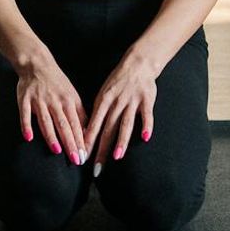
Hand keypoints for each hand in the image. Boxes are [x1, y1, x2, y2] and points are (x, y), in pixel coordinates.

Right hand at [15, 54, 88, 165]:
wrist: (37, 63)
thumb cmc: (57, 83)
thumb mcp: (72, 95)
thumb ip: (79, 113)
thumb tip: (88, 133)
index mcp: (69, 100)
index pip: (77, 124)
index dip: (81, 141)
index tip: (84, 156)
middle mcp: (55, 101)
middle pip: (64, 124)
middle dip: (70, 143)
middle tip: (75, 159)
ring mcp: (39, 100)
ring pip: (46, 120)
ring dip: (51, 136)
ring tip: (56, 150)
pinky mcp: (24, 99)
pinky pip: (25, 114)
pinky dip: (26, 125)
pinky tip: (29, 137)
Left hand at [85, 53, 157, 170]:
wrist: (138, 63)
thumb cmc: (118, 81)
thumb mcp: (104, 93)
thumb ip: (99, 112)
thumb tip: (87, 132)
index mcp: (103, 101)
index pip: (93, 124)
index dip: (88, 141)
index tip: (83, 156)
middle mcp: (116, 102)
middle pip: (108, 129)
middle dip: (101, 149)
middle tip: (96, 167)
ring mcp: (132, 101)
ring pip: (125, 123)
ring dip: (121, 140)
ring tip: (117, 156)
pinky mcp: (146, 100)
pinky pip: (147, 115)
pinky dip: (146, 126)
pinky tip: (145, 138)